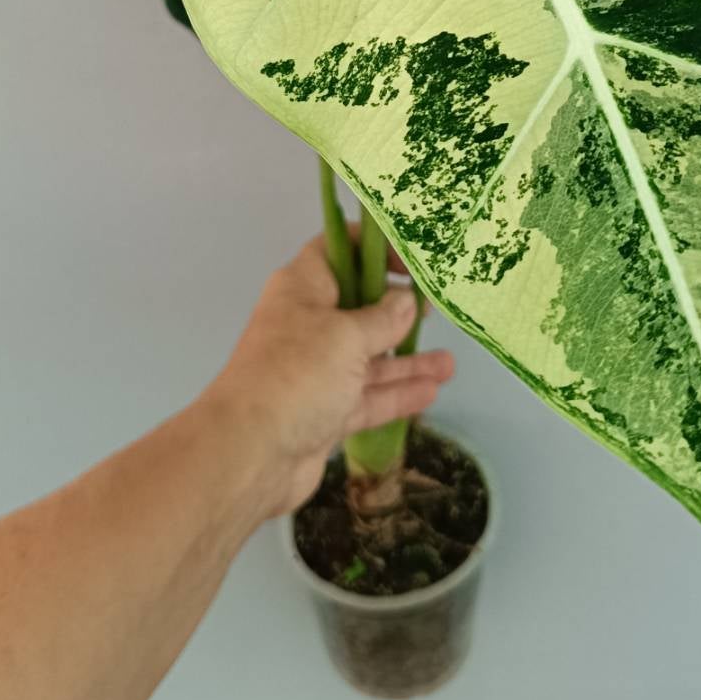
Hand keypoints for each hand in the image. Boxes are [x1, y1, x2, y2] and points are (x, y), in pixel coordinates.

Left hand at [199, 233, 455, 520]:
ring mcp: (316, 371)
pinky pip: (367, 396)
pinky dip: (397, 393)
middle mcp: (308, 324)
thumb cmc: (296, 374)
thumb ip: (383, 319)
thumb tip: (405, 302)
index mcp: (302, 288)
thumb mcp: (346, 336)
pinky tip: (432, 392)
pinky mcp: (325, 412)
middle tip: (437, 309)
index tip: (411, 259)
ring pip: (369, 358)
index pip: (337, 249)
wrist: (249, 453)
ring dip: (407, 360)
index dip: (373, 246)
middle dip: (398, 308)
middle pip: (358, 305)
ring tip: (450, 362)